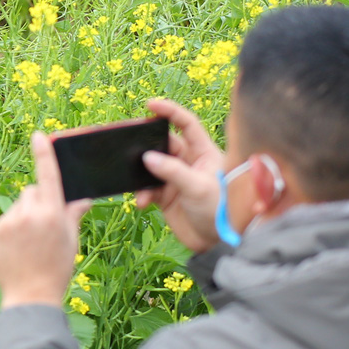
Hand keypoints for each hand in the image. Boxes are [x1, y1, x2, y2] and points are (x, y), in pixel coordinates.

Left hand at [0, 133, 92, 308]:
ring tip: (31, 242)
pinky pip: (5, 220)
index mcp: (51, 214)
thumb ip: (72, 214)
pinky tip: (18, 248)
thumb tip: (82, 197)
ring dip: (24, 215)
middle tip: (45, 226)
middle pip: (32, 191)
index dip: (44, 154)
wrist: (30, 296)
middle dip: (39, 201)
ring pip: (18, 206)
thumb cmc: (57, 269)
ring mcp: (9, 223)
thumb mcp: (71, 240)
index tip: (39, 135)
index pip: (48, 175)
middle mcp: (28, 214)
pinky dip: (11, 228)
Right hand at [136, 97, 226, 252]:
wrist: (219, 243)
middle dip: (146, 146)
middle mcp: (189, 162)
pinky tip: (143, 203)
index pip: (186, 124)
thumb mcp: (198, 187)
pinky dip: (142, 194)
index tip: (150, 105)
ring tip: (137, 184)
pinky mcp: (166, 196)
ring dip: (142, 174)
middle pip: (163, 144)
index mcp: (203, 153)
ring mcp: (176, 178)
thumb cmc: (220, 210)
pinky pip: (147, 188)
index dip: (170, 112)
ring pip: (151, 167)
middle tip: (127, 144)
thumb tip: (146, 157)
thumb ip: (172, 171)